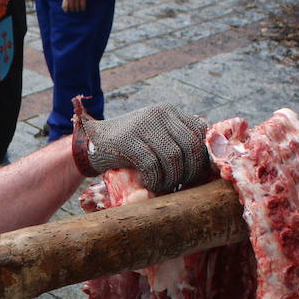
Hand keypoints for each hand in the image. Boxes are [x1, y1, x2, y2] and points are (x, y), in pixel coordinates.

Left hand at [61, 0, 88, 12]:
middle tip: (73, 10)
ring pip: (77, 5)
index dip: (67, 7)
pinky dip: (82, 7)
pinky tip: (83, 8)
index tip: (67, 10)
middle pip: (71, 5)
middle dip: (72, 9)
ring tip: (78, 10)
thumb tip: (66, 0)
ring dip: (77, 9)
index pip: (66, 3)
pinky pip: (82, 4)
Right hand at [71, 104, 210, 193]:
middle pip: (191, 146)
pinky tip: (150, 183)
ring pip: (174, 157)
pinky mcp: (128, 140)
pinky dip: (155, 180)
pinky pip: (153, 165)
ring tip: (164, 186)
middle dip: (189, 171)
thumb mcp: (156, 137)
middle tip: (181, 185)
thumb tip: (207, 163)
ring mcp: (143, 124)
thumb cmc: (129, 147)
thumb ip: (177, 141)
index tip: (194, 175)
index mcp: (170, 112)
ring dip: (172, 178)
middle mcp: (160, 113)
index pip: (200, 133)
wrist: (91, 143)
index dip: (202, 157)